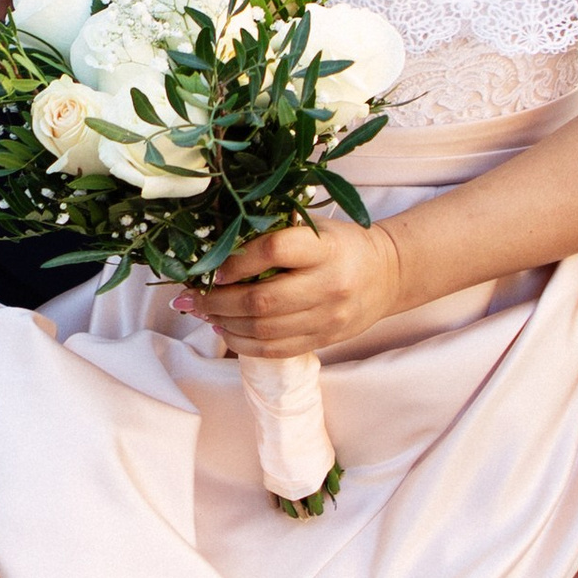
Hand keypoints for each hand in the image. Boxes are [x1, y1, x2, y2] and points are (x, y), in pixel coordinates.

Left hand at [199, 214, 405, 360]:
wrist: (388, 274)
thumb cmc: (342, 244)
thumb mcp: (316, 227)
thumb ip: (275, 233)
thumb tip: (217, 246)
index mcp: (326, 248)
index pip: (274, 250)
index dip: (237, 261)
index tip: (212, 267)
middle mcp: (330, 285)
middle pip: (262, 300)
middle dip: (217, 301)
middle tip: (189, 296)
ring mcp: (328, 318)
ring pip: (263, 330)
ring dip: (223, 323)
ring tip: (201, 313)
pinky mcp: (324, 339)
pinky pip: (274, 350)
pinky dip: (242, 343)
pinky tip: (224, 331)